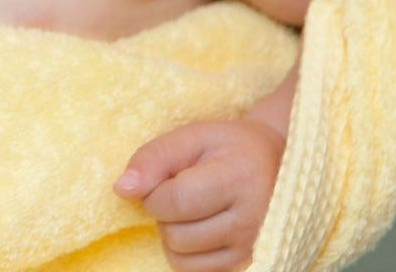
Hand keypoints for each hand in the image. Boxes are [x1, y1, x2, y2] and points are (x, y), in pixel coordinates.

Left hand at [114, 118, 284, 271]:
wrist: (274, 163)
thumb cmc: (226, 146)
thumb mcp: (190, 137)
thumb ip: (153, 157)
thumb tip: (122, 189)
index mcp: (238, 177)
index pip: (176, 201)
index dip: (153, 193)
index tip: (161, 180)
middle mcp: (252, 219)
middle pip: (176, 234)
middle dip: (162, 213)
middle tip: (180, 190)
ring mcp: (253, 248)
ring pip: (182, 259)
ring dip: (172, 233)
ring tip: (190, 209)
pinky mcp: (249, 265)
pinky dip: (185, 253)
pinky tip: (197, 228)